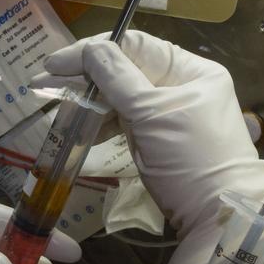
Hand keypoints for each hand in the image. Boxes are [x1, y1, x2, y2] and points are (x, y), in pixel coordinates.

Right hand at [34, 32, 263, 263]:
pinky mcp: (159, 140)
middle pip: (126, 69)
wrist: (218, 218)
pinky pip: (126, 121)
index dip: (93, 50)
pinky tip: (81, 127)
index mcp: (192, 70)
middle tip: (44, 83)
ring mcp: (171, 114)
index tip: (55, 63)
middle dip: (85, 76)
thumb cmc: (191, 159)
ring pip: (122, 96)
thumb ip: (117, 78)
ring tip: (57, 107)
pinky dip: (103, 122)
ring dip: (90, 100)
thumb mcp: (153, 115)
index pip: (136, 45)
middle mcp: (183, 86)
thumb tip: (89, 49)